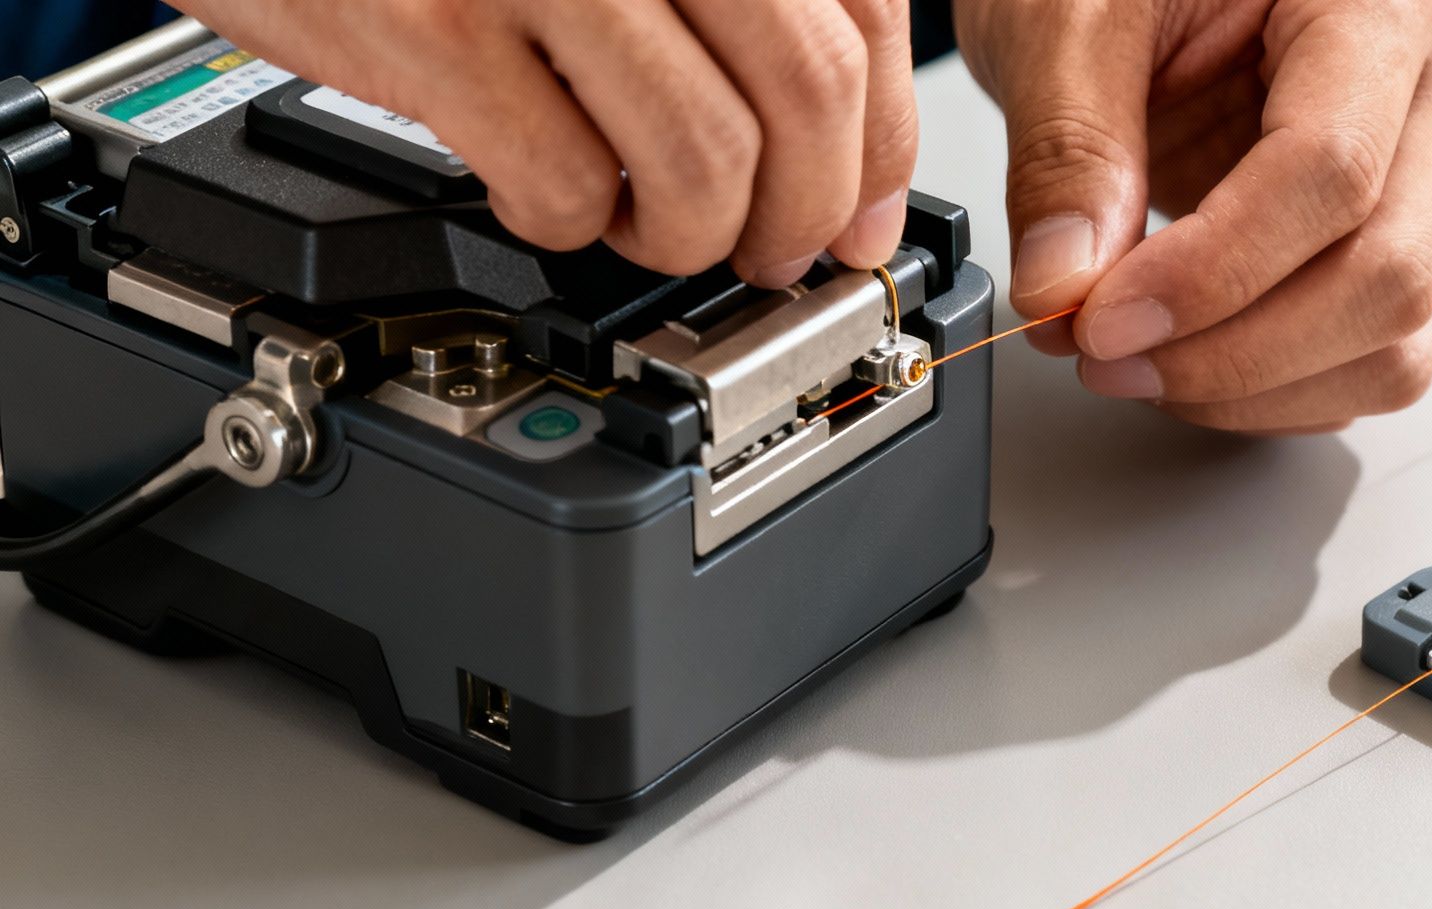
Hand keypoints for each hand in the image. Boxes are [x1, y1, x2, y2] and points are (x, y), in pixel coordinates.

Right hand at [173, 0, 919, 284]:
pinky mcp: (439, 31)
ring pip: (704, 160)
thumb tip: (852, 190)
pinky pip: (569, 187)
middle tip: (765, 251)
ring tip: (639, 218)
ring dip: (685, 234)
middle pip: (808, 92)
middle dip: (801, 212)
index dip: (881, 147)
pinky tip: (535, 187)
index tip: (862, 218)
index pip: (865, 18)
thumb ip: (748, 27)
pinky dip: (566, 224)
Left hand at [955, 0, 1431, 433]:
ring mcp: (1429, 169)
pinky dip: (1278, 390)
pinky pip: (1376, 355)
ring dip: (1258, 387)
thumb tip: (1067, 284)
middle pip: (1388, 271)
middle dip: (1235, 349)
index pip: (1331, 170)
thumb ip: (1070, 149)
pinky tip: (1186, 367)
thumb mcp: (1066, 21)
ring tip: (1134, 369)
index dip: (1214, 272)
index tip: (1105, 319)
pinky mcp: (1395, 237)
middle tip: (1105, 357)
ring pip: (1397, 336)